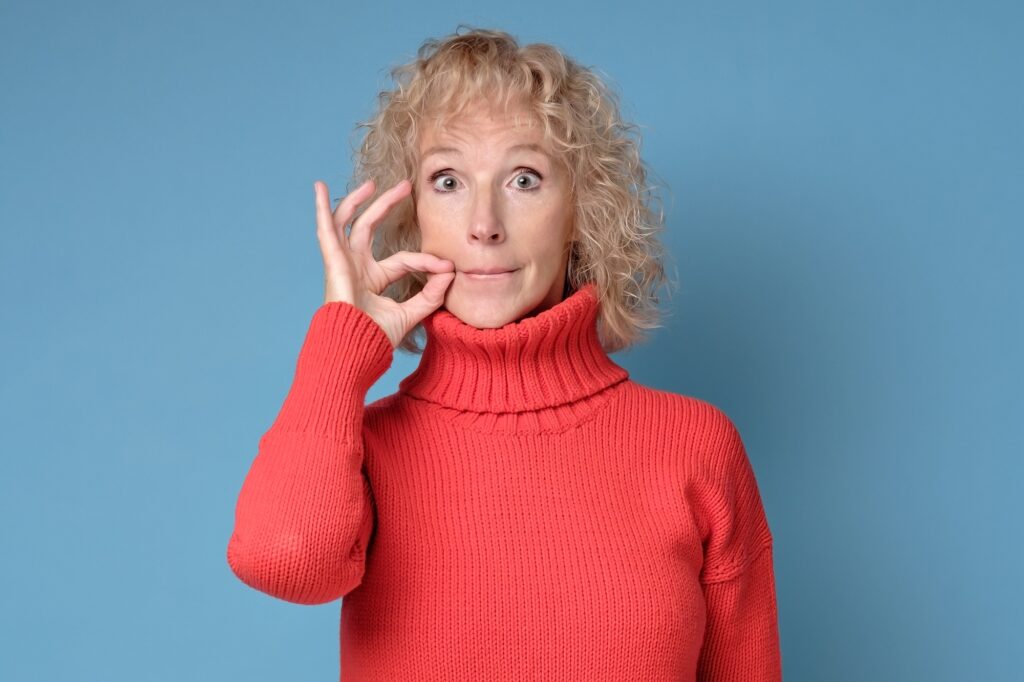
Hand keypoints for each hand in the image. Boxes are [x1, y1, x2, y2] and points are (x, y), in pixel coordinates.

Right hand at [314, 178, 454, 348]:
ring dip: (359, 200)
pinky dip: (322, 208)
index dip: (426, 261)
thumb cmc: (375, 338)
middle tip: (406, 187)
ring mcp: (343, 263)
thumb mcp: (411, 313)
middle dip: (386, 205)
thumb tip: (451, 273)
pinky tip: (320, 188)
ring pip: (349, 223)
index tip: (447, 267)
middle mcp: (357, 267)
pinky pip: (326, 230)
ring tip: (373, 183)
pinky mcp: (333, 262)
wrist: (354, 350)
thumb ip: (431, 295)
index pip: (404, 259)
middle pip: (370, 227)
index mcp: (374, 279)